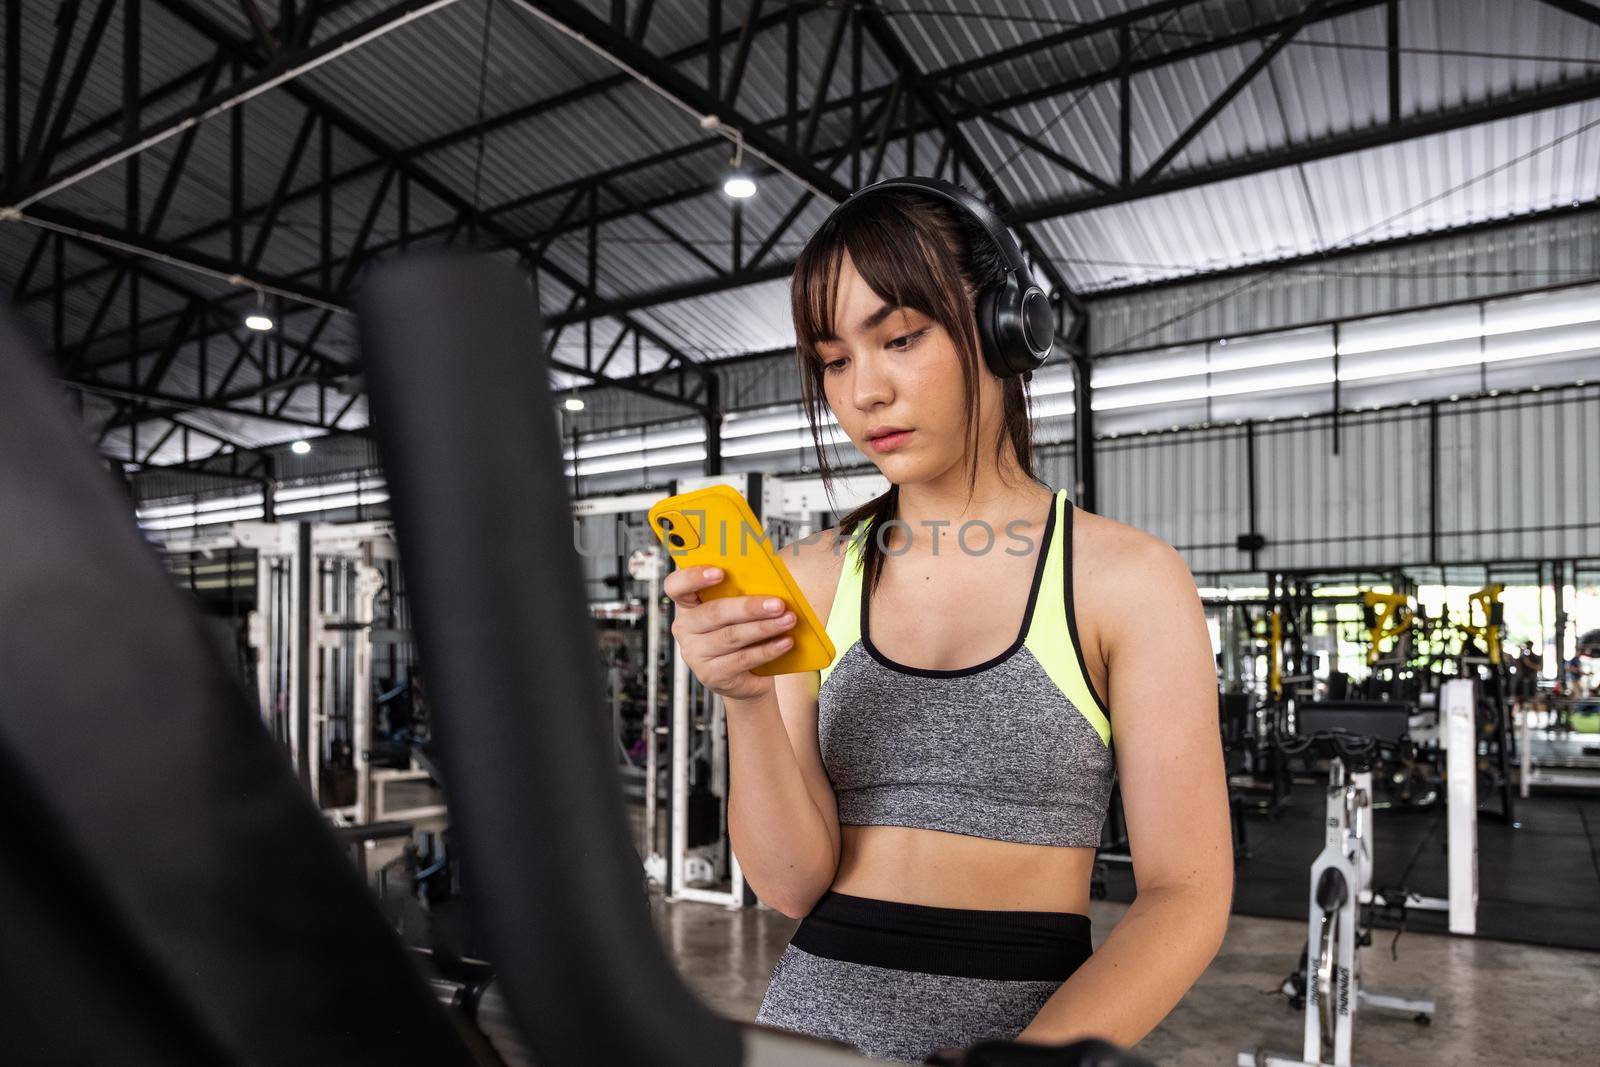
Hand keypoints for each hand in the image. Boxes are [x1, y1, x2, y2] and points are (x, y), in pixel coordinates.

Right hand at [664, 565, 796, 703]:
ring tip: (788, 620)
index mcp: (687, 603)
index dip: (694, 577)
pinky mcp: (711, 675)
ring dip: (764, 628)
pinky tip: (785, 642)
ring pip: (731, 637)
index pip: (676, 586)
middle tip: (777, 604)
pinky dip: (767, 650)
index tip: (720, 572)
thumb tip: (770, 573)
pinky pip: (742, 660)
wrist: (747, 677)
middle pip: (714, 613)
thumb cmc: (743, 629)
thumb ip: (744, 589)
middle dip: (748, 607)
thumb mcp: (739, 607)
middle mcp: (685, 628)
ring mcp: (695, 654)